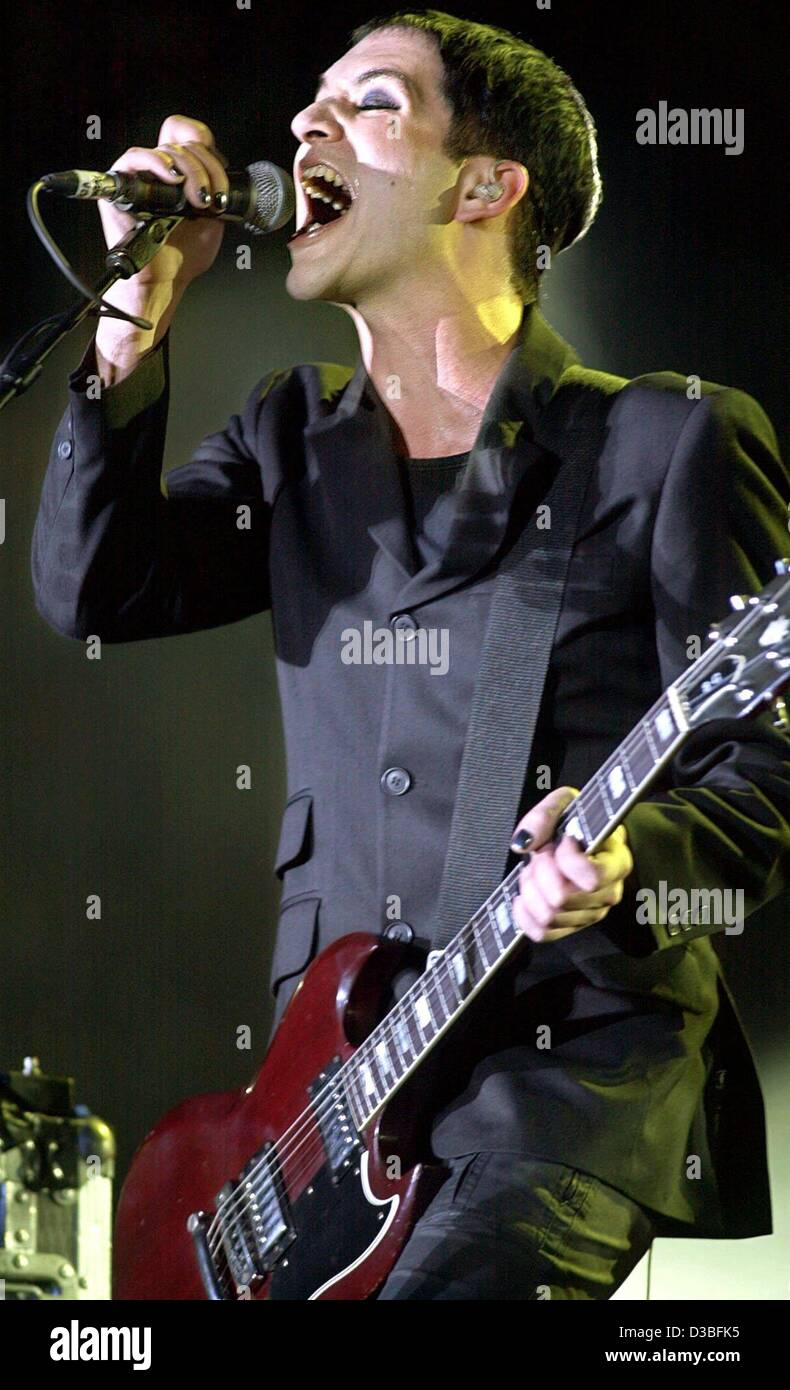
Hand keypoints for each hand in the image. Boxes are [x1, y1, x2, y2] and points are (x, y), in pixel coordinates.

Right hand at [98, 114, 227, 288]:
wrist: (166, 278)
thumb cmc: (185, 254)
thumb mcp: (213, 217)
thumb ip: (215, 188)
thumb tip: (220, 165)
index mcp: (181, 175)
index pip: (193, 138)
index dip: (209, 151)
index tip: (220, 182)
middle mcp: (161, 171)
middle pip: (186, 145)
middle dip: (206, 170)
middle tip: (209, 199)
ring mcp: (142, 175)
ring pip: (168, 150)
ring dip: (191, 171)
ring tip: (197, 200)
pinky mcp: (122, 183)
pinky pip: (135, 156)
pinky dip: (156, 161)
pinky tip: (173, 179)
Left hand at [510, 786, 632, 942]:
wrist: (579, 839)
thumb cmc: (577, 823)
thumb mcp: (565, 805)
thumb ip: (544, 815)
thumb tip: (524, 843)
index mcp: (617, 863)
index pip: (590, 878)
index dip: (565, 859)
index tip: (563, 840)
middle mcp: (609, 894)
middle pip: (562, 898)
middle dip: (541, 872)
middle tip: (541, 854)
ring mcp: (590, 914)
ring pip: (549, 915)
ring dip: (531, 889)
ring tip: (534, 870)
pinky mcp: (571, 927)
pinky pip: (542, 934)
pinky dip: (524, 915)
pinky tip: (524, 895)